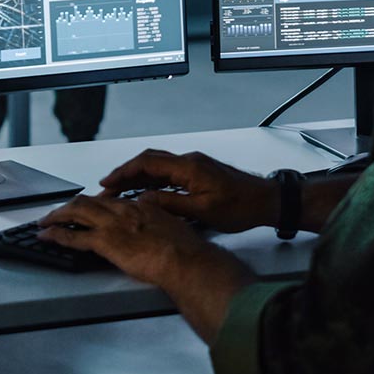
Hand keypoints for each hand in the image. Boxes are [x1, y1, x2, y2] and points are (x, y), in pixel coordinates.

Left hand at [38, 195, 218, 285]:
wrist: (185, 260)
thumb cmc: (185, 249)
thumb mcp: (173, 226)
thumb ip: (159, 222)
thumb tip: (155, 226)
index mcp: (140, 206)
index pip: (109, 201)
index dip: (94, 205)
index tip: (87, 209)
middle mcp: (123, 210)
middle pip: (87, 202)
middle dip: (68, 206)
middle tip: (57, 213)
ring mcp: (112, 225)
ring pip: (75, 212)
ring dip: (56, 216)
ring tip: (45, 222)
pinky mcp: (106, 242)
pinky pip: (74, 236)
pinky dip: (56, 234)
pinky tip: (47, 236)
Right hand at [98, 149, 273, 232]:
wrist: (266, 201)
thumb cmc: (241, 206)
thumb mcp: (204, 211)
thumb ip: (171, 204)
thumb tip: (144, 200)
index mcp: (189, 167)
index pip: (148, 163)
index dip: (124, 172)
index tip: (108, 182)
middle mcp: (190, 162)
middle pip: (149, 161)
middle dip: (126, 174)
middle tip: (108, 188)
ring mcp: (194, 166)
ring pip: (158, 167)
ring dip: (138, 178)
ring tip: (121, 193)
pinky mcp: (199, 173)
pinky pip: (169, 173)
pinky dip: (152, 182)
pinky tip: (145, 194)